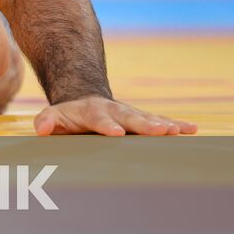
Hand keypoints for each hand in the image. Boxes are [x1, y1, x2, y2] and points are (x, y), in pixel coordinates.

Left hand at [34, 96, 197, 135]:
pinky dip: (176, 125)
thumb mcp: (54, 117)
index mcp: (91, 111)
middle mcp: (114, 110)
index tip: (116, 133)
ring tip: (177, 131)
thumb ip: (48, 121)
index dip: (107, 125)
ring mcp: (130, 114)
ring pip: (148, 118)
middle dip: (144, 124)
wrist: (85, 101)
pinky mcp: (143, 120)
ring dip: (163, 125)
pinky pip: (161, 122)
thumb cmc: (68, 117)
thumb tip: (41, 128)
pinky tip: (193, 129)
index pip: (99, 118)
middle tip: (159, 131)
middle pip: (130, 116)